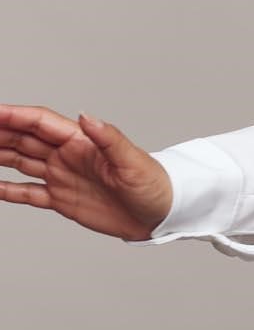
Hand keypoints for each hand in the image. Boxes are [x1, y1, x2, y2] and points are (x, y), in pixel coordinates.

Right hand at [0, 104, 172, 241]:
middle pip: (23, 139)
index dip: (14, 115)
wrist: (163, 214)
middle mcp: (68, 156)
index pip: (39, 123)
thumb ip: (109, 139)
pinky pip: (27, 193)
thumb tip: (87, 116)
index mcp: (82, 142)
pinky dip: (7, 190)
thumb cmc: (155, 184)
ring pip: (19, 162)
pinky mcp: (62, 199)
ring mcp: (62, 177)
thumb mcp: (133, 161)